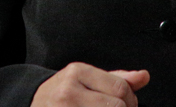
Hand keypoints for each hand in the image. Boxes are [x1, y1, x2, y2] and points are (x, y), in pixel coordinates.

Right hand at [31, 63, 149, 106]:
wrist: (32, 103)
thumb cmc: (63, 92)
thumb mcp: (87, 78)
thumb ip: (116, 78)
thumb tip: (144, 76)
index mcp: (77, 71)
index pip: (120, 88)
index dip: (131, 100)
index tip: (129, 104)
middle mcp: (69, 91)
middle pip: (116, 106)